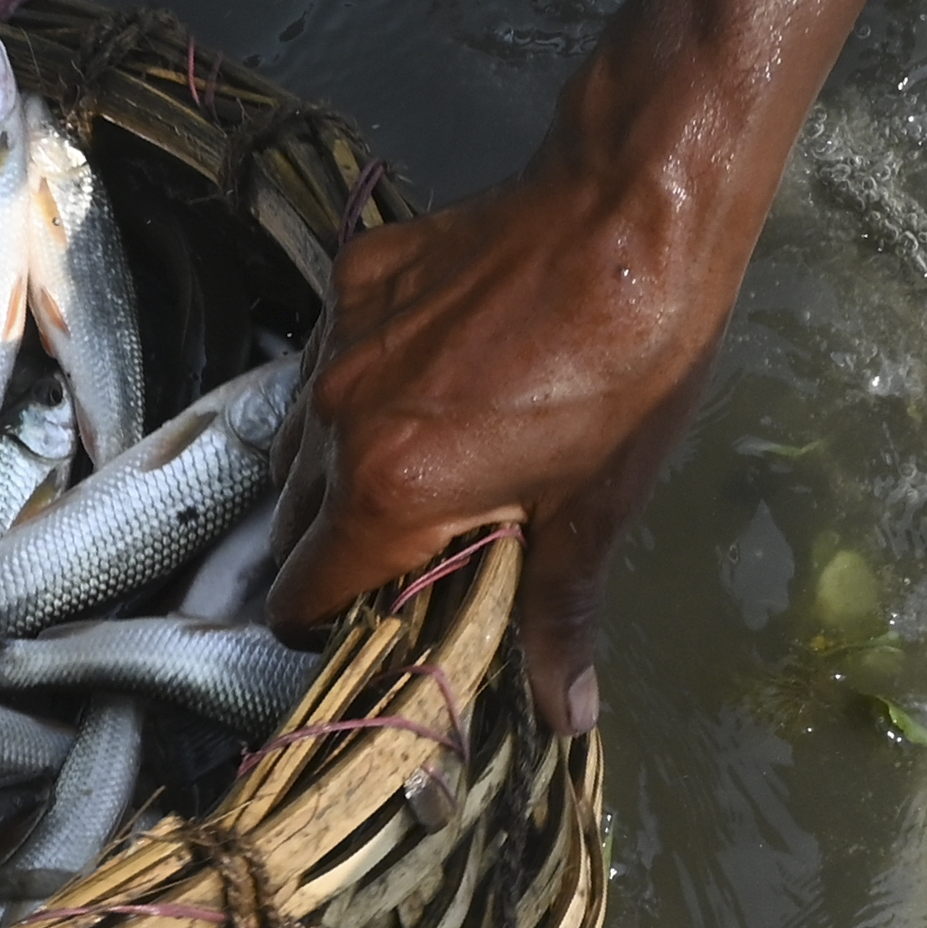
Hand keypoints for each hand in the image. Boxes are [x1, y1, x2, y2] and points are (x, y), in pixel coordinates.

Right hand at [265, 112, 730, 737]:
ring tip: (411, 470)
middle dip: (332, 552)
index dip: (323, 625)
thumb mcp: (599, 506)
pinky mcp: (353, 278)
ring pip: (299, 441)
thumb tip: (564, 717)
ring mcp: (338, 343)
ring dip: (336, 474)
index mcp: (388, 492)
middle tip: (405, 553)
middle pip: (289, 523)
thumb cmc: (631, 369)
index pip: (299, 593)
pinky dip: (357, 391)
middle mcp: (338, 421)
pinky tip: (425, 381)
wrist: (637, 210)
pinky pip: (325, 362)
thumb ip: (557, 614)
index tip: (367, 624)